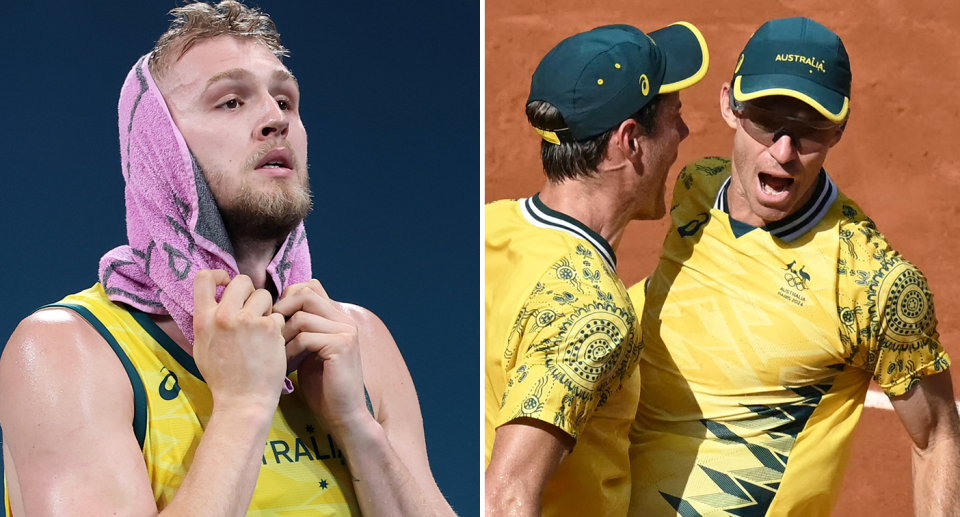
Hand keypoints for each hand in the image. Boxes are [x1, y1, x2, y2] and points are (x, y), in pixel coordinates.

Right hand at [193, 270, 286, 411]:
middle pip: (241, 280)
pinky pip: (278, 314)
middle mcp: (223, 316)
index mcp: (203, 319)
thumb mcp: (202, 347)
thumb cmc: (223, 378)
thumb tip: (215, 300)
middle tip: (253, 308)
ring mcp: (248, 321)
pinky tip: (272, 343)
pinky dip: (277, 326)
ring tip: (263, 329)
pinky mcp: (270, 328)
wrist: (243, 400)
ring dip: (266, 308)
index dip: (219, 275)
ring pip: (264, 295)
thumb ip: (208, 321)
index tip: (227, 283)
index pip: (203, 278)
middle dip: (250, 291)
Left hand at [273, 280, 370, 436]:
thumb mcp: (308, 350)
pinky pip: (306, 336)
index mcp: (337, 317)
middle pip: (306, 293)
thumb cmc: (322, 385)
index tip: (273, 320)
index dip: (287, 298)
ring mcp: (346, 331)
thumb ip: (300, 329)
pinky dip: (290, 349)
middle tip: (269, 331)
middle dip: (282, 310)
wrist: (342, 413)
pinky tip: (285, 363)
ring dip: (283, 334)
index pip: (310, 286)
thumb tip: (272, 312)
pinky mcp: (342, 346)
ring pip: (302, 315)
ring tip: (275, 352)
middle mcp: (344, 319)